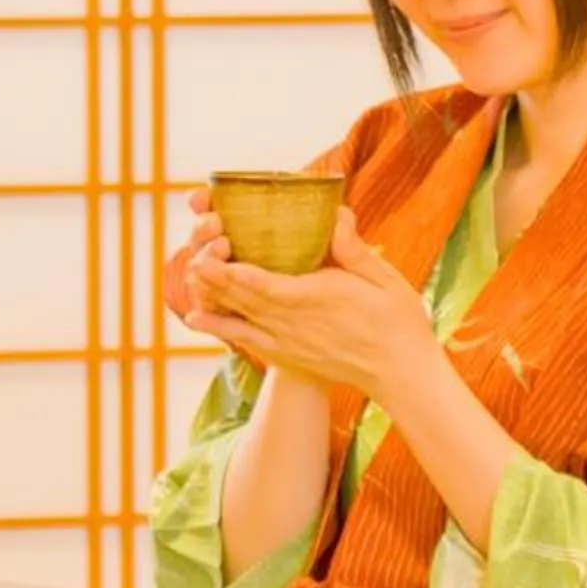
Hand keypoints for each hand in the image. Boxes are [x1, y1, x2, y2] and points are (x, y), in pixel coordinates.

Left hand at [183, 209, 442, 405]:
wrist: (399, 372)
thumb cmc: (396, 320)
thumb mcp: (384, 278)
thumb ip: (353, 248)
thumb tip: (335, 214)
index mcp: (314, 297)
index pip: (263, 284)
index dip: (231, 271)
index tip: (208, 255)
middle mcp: (293, 322)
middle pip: (242, 298)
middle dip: (214, 277)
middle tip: (190, 256)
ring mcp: (287, 342)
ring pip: (239, 318)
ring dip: (211, 299)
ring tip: (187, 280)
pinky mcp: (287, 355)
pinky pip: (245, 340)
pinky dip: (220, 329)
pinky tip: (196, 320)